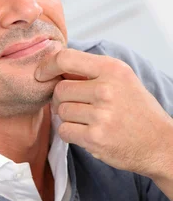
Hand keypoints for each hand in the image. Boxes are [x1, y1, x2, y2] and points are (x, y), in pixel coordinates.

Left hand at [35, 47, 172, 174]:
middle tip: (79, 106)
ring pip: (60, 111)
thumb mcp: (121, 80)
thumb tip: (53, 67)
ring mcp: (100, 114)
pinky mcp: (95, 137)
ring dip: (69, 118)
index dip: (47, 66)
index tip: (41, 74)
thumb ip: (91, 71)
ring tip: (89, 120)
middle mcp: (106, 89)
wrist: (158, 143)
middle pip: (59, 89)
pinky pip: (64, 130)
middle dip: (62, 99)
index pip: (65, 58)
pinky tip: (87, 132)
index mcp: (112, 69)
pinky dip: (70, 133)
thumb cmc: (136, 110)